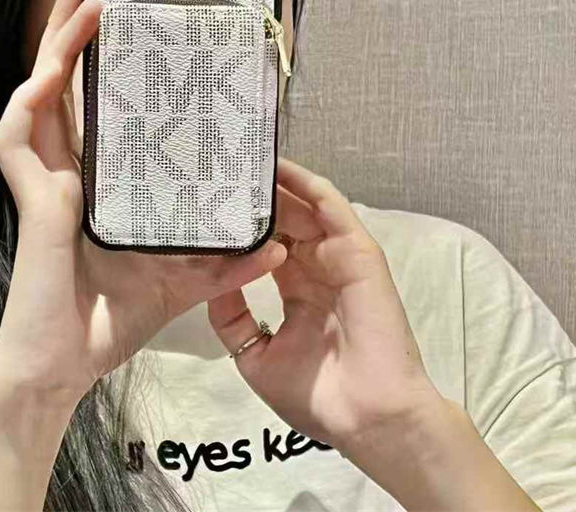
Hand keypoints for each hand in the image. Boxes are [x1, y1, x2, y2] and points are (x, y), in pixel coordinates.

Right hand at [0, 0, 286, 409]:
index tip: (123, 24)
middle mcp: (65, 171)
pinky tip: (51, 73)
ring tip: (84, 2)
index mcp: (94, 182)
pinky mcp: (31, 199)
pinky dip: (32, 102)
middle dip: (70, 29)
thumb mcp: (182, 282)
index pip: (95, 105)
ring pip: (38, 94)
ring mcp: (43, 182)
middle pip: (62, 83)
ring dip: (57, 46)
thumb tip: (274, 246)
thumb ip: (223, 265)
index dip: (101, 62)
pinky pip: (18, 137)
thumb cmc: (109, 321)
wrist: (63, 367)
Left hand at [208, 159, 538, 511]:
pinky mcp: (357, 251)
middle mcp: (317, 266)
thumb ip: (234, 319)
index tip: (209, 201)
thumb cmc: (318, 397)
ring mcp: (338, 256)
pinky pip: (331, 208)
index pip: (266, 243)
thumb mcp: (256, 356)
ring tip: (243, 157)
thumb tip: (210, 286)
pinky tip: (281, 165)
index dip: (241, 223)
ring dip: (276, 183)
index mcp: (297, 288)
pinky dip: (307, 185)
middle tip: (221, 168)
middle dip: (255, 196)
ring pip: (304, 206)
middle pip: (283, 218)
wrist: (366, 417)